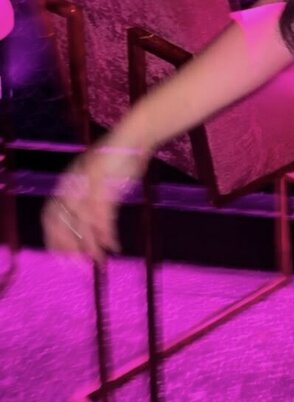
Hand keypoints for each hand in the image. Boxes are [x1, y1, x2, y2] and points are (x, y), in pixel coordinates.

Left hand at [42, 140, 148, 263]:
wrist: (135, 136)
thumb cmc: (119, 155)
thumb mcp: (98, 177)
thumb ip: (92, 196)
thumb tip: (92, 220)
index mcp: (68, 181)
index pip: (50, 214)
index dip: (54, 237)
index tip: (61, 256)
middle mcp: (73, 184)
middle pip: (63, 222)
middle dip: (69, 246)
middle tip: (78, 265)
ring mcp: (88, 185)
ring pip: (84, 223)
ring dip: (91, 244)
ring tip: (98, 260)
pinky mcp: (105, 186)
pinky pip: (103, 217)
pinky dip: (107, 234)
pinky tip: (113, 245)